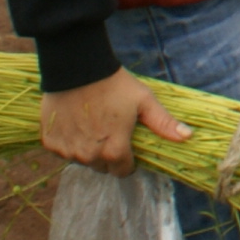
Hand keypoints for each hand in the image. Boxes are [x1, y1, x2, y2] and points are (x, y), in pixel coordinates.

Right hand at [40, 67, 191, 174]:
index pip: (123, 171)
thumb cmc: (115, 84)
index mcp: (114, 151)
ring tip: (93, 124)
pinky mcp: (50, 143)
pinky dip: (69, 141)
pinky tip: (75, 122)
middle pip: (102, 167)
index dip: (128, 159)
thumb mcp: (143, 101)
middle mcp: (89, 157)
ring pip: (82, 160)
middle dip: (108, 154)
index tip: (127, 144)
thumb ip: (164, 123)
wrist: (77, 68)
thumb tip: (188, 137)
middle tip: (110, 130)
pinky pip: (62, 151)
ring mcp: (67, 151)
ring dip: (88, 149)